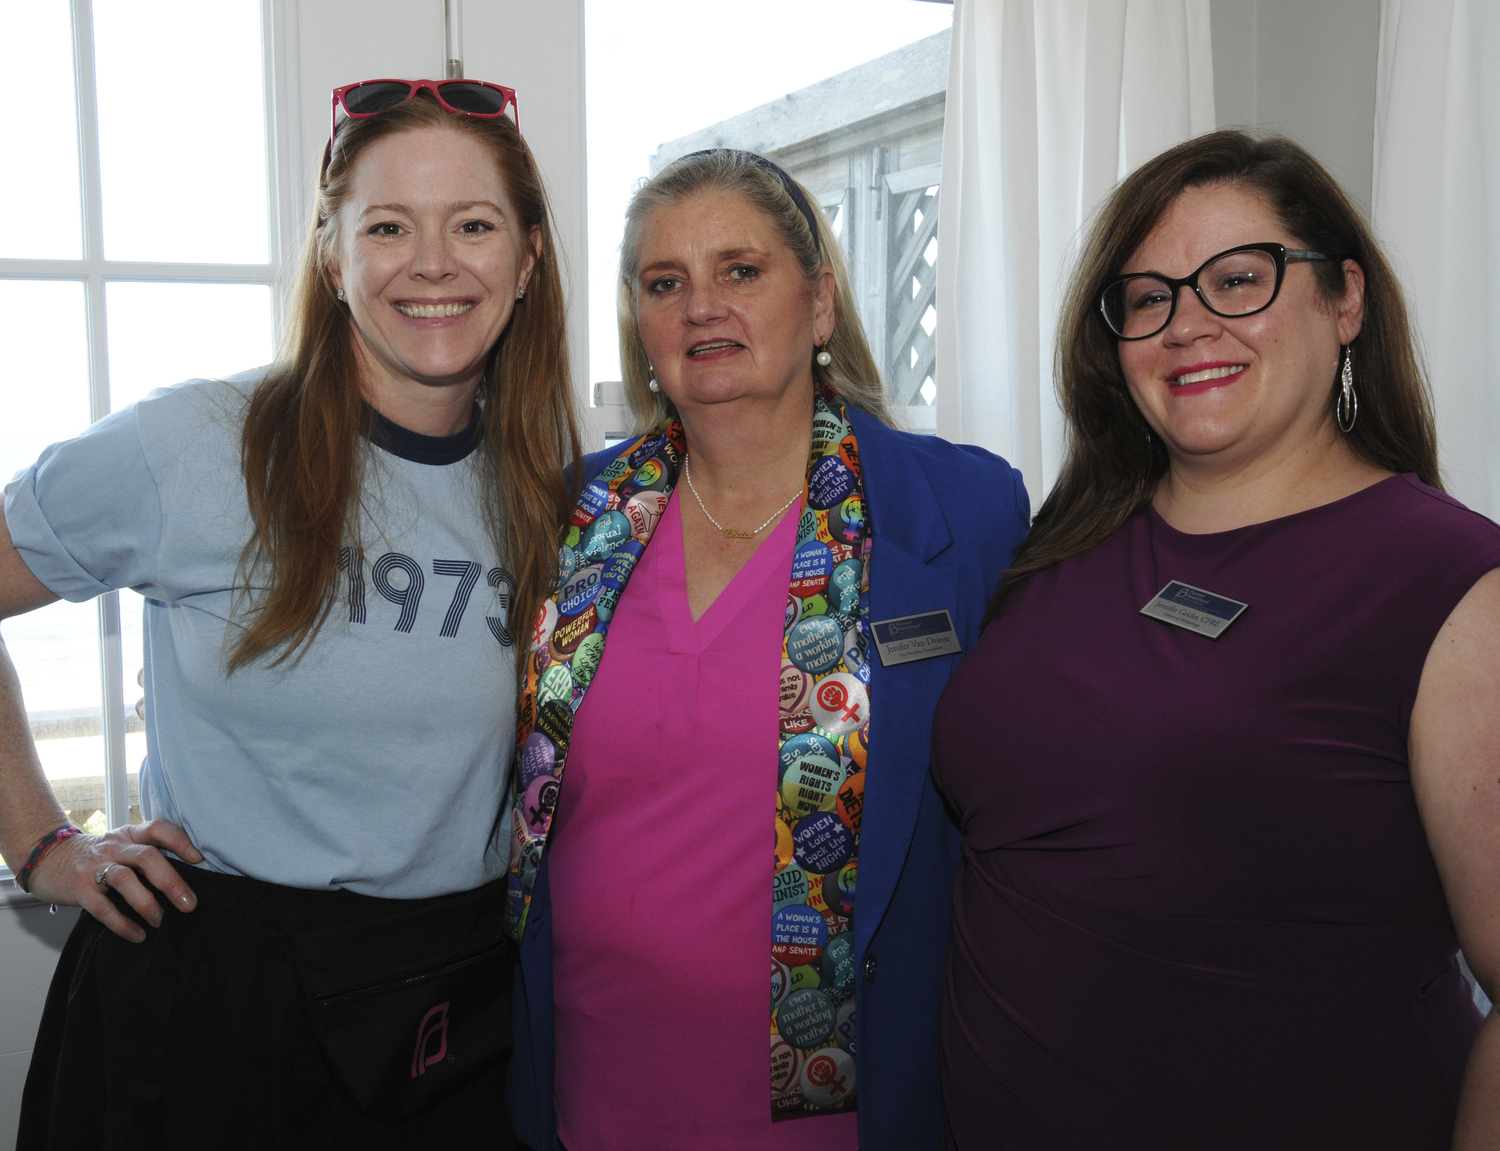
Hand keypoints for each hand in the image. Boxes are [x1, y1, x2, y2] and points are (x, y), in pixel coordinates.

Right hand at [24, 820, 202, 941]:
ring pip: (125, 879)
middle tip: (190, 904)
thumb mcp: (123, 846)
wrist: (48, 857)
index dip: (180, 841)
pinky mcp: (78, 889)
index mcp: (130, 835)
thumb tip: (187, 881)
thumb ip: (147, 854)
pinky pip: (102, 907)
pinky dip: (122, 923)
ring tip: (162, 922)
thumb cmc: (98, 856)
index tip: (199, 860)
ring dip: (147, 903)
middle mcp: (115, 847)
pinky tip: (138, 935)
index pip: (159, 828)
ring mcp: (95, 866)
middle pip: (147, 857)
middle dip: (171, 882)